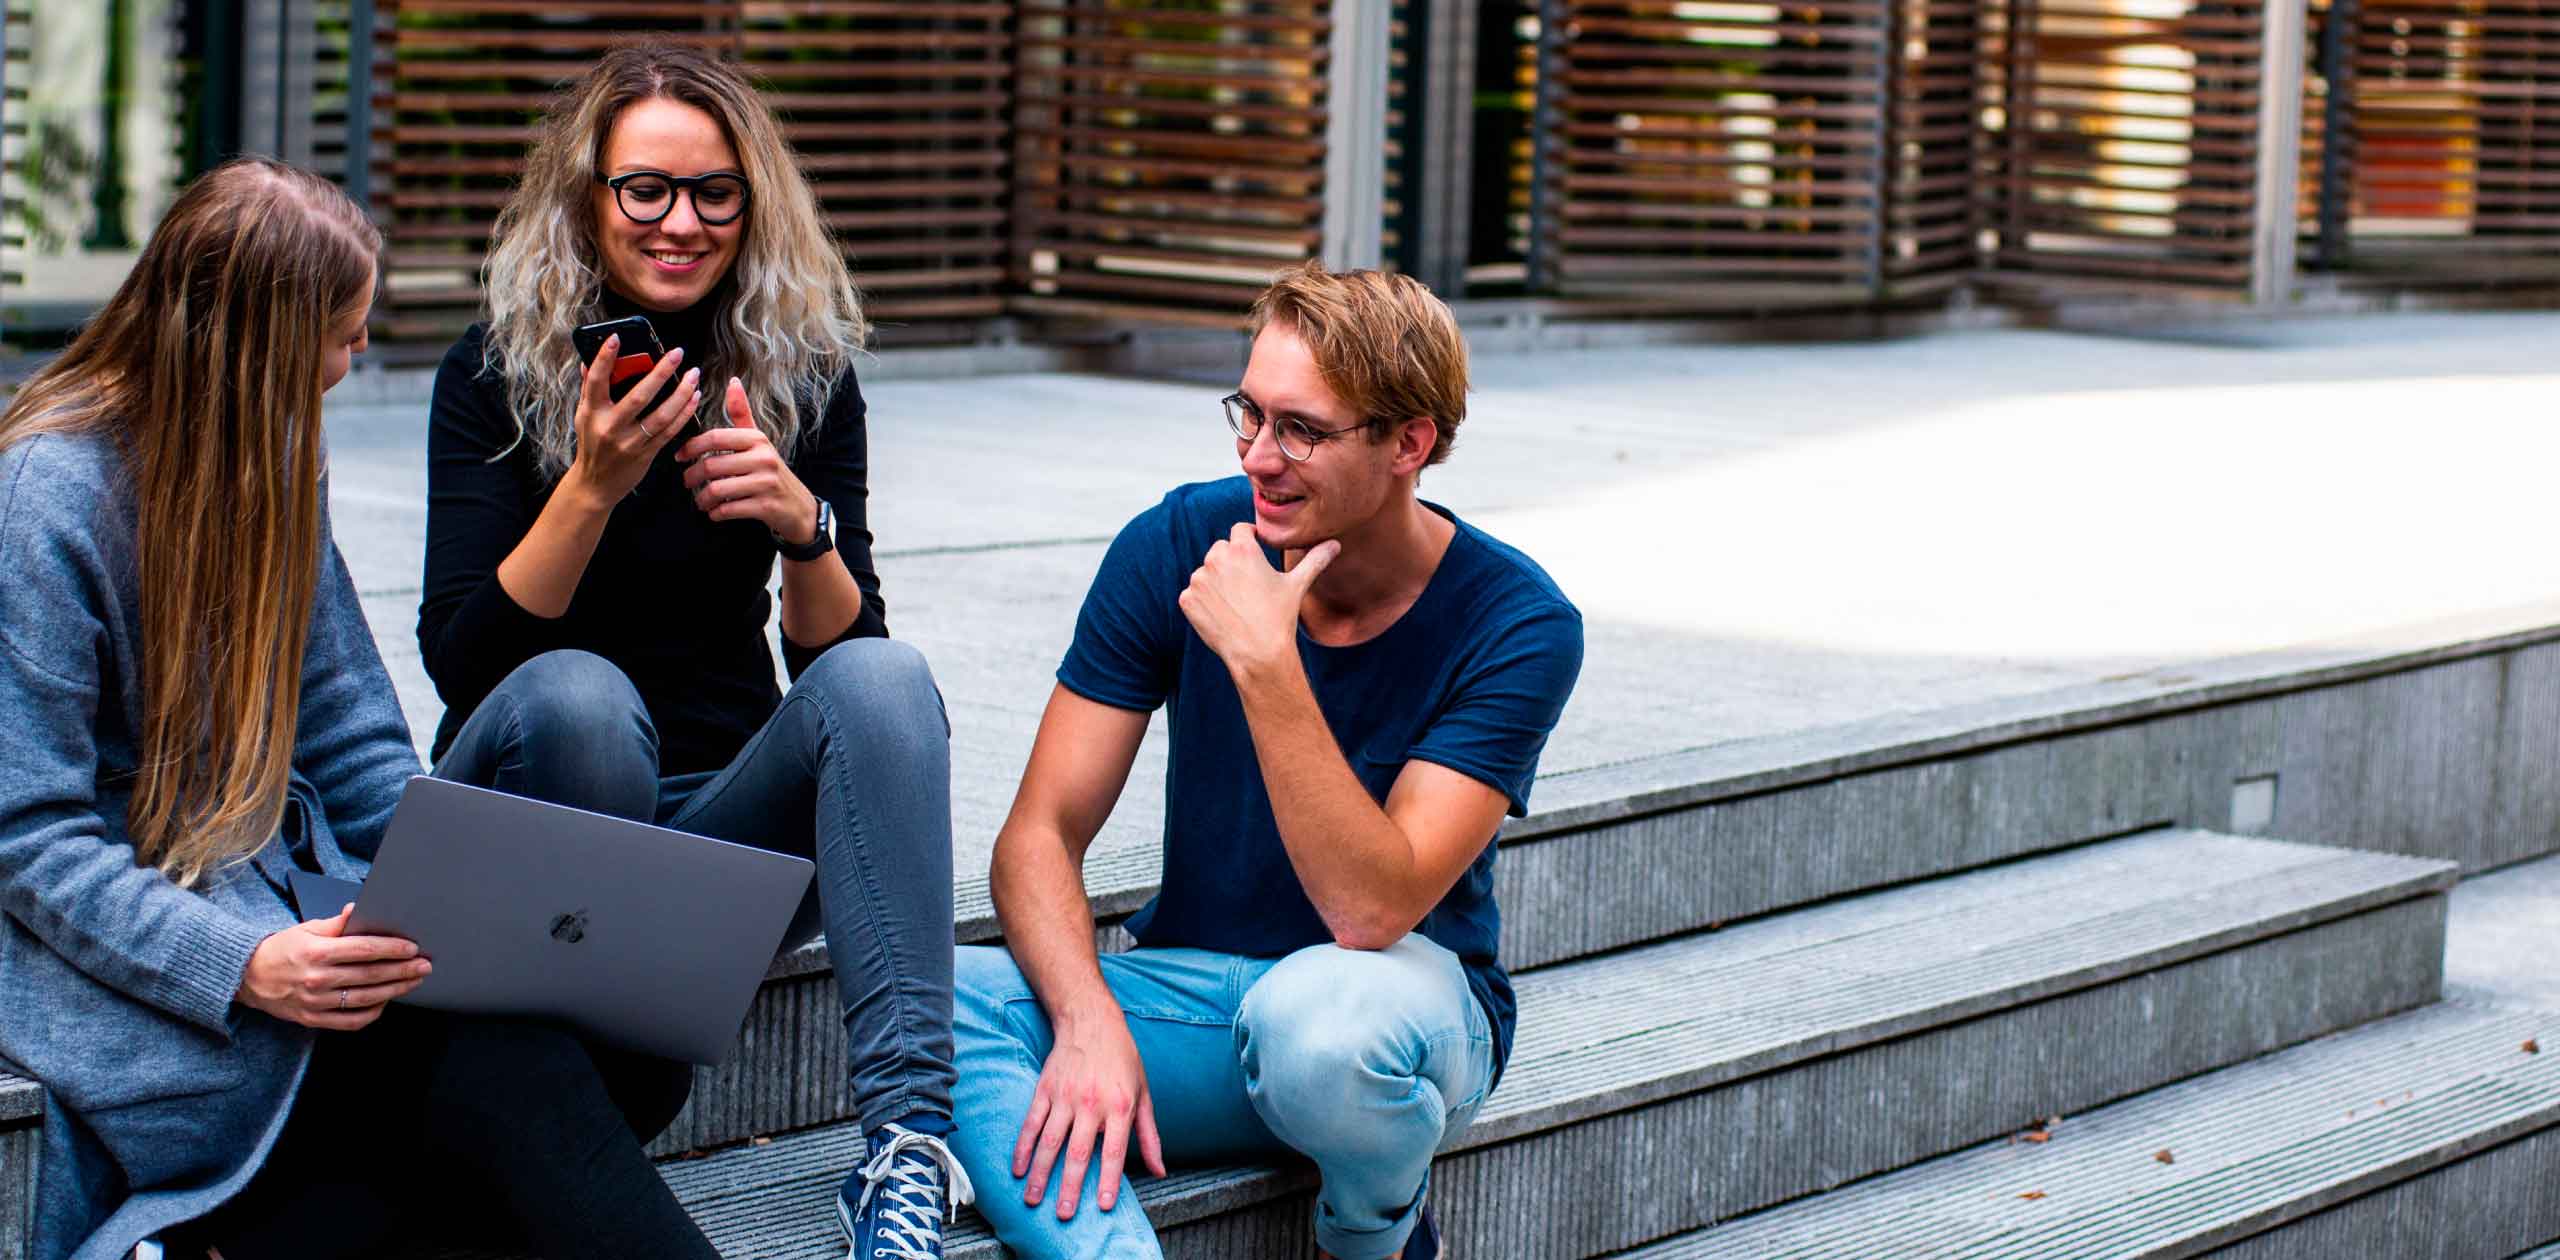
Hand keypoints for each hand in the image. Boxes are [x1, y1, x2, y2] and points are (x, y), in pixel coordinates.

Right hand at [235, 905, 430, 1030]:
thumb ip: (337, 923)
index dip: (392, 949)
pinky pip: (351, 1021)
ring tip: (413, 981)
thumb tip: (359, 909)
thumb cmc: (281, 949)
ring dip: (395, 990)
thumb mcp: (306, 928)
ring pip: (366, 999)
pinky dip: (373, 1012)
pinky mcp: (313, 1019)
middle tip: (424, 965)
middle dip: (403, 970)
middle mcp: (318, 979)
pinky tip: (386, 1001)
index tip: (412, 947)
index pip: (364, 950)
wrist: (247, 976)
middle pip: (371, 975)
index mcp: (317, 952)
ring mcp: (316, 1002)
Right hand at [566, 336, 701, 503]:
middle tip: (677, 353)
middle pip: (639, 396)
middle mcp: (610, 427)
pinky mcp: (646, 454)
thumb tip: (587, 360)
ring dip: (681, 393)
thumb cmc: (591, 444)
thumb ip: (588, 388)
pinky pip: (670, 431)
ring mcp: (629, 442)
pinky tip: (694, 398)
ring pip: (661, 415)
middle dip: (661, 372)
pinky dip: (684, 413)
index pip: (597, 380)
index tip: (616, 337)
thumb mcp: (583, 416)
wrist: (595, 485)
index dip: (605, 358)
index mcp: (592, 413)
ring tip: (693, 375)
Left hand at [677, 377, 817, 541]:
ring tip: (700, 501)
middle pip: (712, 465)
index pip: (715, 437)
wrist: (799, 507)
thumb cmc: (771, 471)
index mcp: (757, 439)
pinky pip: (729, 509)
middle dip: (692, 477)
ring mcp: (766, 483)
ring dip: (702, 499)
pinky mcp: (766, 506)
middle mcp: (764, 458)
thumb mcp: (758, 441)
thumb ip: (742, 414)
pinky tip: (715, 512)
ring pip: (718, 489)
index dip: (691, 447)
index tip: (680, 457)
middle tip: (687, 482)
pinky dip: (716, 513)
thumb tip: (733, 381)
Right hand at [1012, 1017, 1165, 1218]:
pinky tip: (1018, 1168)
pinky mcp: (1045, 1090)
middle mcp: (1091, 1103)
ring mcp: (1065, 1097)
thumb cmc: (1123, 1058)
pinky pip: (1031, 1124)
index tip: (1104, 1205)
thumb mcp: (1144, 1093)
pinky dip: (1023, 1148)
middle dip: (1071, 1186)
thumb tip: (1159, 1170)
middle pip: (1079, 1152)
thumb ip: (1149, 1135)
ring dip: (1041, 1173)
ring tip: (1034, 1199)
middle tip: (1065, 1213)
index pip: (1114, 1151)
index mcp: (1119, 1106)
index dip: (1110, 1180)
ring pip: (1050, 1142)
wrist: (1091, 1020)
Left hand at [1177, 523, 1338, 678]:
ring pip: (1206, 572)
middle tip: (1248, 586)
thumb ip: (1315, 560)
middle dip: (1232, 563)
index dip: (1249, 540)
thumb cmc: (1280, 618)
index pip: (1240, 529)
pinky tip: (1223, 615)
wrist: (1257, 654)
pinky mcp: (1187, 599)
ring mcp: (1199, 580)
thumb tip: (1335, 544)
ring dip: (1217, 582)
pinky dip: (1204, 602)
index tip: (1255, 553)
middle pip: (1221, 550)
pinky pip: (1194, 594)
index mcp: (1242, 549)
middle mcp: (1216, 559)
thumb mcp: (1297, 585)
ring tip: (1237, 604)